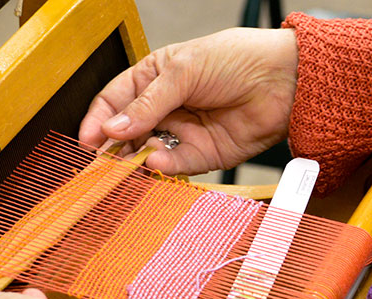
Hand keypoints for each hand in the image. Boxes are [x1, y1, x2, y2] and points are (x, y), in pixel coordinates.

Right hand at [78, 27, 297, 174]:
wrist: (285, 80)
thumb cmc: (237, 59)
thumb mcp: (183, 71)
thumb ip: (147, 103)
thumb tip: (112, 128)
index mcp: (153, 79)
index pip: (113, 101)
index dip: (97, 120)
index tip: (87, 140)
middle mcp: (163, 108)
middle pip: (126, 132)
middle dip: (112, 147)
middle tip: (100, 162)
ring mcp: (180, 133)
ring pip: (146, 152)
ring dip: (135, 159)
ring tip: (128, 163)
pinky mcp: (200, 155)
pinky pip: (174, 165)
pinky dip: (163, 166)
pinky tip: (156, 160)